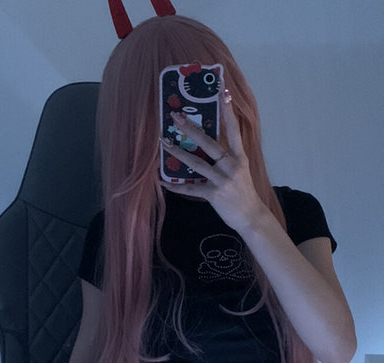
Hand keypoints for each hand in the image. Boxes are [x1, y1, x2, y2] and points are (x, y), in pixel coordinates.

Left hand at [160, 92, 266, 234]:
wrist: (251, 217)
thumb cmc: (243, 192)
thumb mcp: (240, 171)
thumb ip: (228, 158)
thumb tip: (208, 143)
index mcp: (240, 158)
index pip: (234, 131)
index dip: (228, 113)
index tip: (222, 94)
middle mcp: (231, 166)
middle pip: (209, 143)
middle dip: (191, 129)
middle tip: (176, 117)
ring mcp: (222, 180)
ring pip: (196, 163)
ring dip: (178, 152)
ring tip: (164, 142)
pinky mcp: (214, 195)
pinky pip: (191, 189)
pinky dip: (176, 186)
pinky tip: (163, 181)